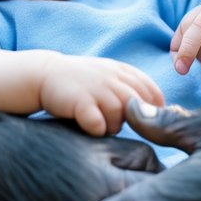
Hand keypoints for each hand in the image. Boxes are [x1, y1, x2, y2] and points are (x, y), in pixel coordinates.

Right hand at [42, 56, 164, 135]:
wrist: (43, 75)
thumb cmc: (81, 81)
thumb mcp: (108, 76)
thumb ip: (131, 88)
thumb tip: (157, 110)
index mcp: (121, 71)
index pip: (151, 91)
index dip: (154, 109)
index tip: (147, 121)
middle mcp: (112, 77)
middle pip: (139, 105)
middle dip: (134, 120)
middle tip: (119, 125)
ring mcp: (96, 88)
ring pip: (121, 115)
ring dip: (113, 126)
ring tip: (100, 124)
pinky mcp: (80, 101)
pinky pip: (99, 124)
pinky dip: (97, 129)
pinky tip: (89, 126)